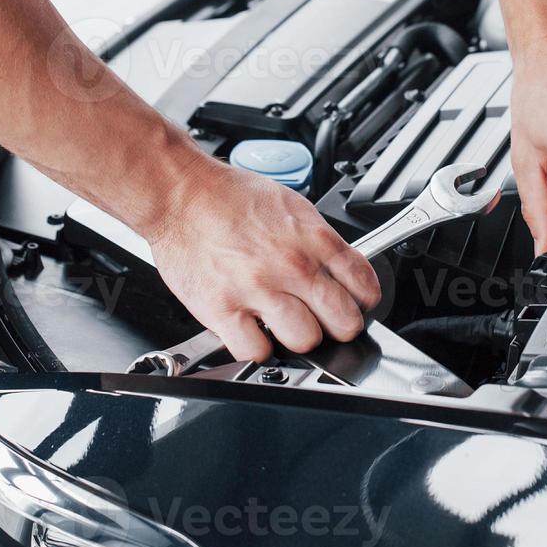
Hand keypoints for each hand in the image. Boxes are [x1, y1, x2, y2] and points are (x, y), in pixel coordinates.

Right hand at [147, 158, 380, 361]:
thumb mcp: (291, 206)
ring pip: (305, 341)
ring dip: (299, 338)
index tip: (356, 304)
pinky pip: (257, 352)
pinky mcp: (223, 309)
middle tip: (325, 321)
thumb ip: (318, 241)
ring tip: (286, 325)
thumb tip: (341, 269)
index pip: (364, 285)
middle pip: (343, 322)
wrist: (182, 194)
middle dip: (339, 326)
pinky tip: (255, 332)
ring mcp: (257, 289)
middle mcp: (290, 265)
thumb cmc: (230, 197)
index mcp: (312, 238)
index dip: (364, 301)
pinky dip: (258, 349)